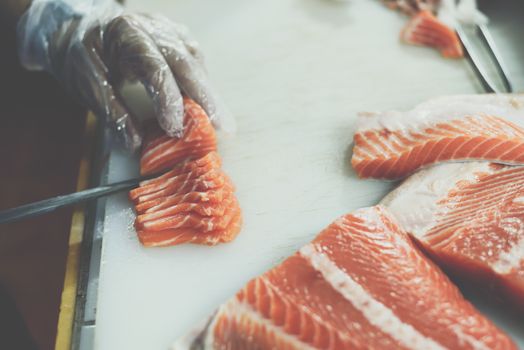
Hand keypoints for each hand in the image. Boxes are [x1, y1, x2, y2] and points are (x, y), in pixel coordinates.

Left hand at [17, 0, 232, 151]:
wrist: (81, 28)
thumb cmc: (82, 55)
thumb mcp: (87, 84)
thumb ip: (113, 112)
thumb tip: (135, 143)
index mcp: (127, 33)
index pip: (156, 67)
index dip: (170, 99)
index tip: (176, 129)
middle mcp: (153, 27)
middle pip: (186, 62)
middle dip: (206, 96)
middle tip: (222, 125)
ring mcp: (167, 29)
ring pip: (195, 59)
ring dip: (208, 91)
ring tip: (221, 120)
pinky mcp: (175, 37)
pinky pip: (195, 58)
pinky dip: (203, 81)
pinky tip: (208, 101)